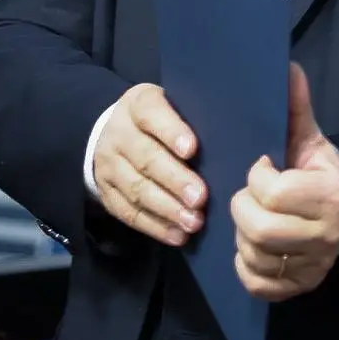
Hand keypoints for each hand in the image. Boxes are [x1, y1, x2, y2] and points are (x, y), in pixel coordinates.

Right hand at [91, 83, 206, 246]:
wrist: (114, 132)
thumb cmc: (162, 119)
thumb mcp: (173, 104)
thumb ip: (194, 117)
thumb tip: (232, 139)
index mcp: (138, 104)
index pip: (151, 113)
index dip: (171, 131)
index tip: (192, 149)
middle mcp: (118, 133)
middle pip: (145, 157)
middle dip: (175, 180)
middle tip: (200, 198)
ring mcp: (108, 165)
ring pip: (136, 189)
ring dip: (167, 208)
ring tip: (194, 222)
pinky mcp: (106, 193)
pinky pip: (128, 213)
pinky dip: (154, 226)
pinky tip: (177, 235)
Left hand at [232, 62, 338, 301]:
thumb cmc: (320, 177)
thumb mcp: (312, 142)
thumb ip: (295, 109)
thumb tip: (286, 66)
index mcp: (329, 194)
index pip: (274, 191)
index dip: (257, 177)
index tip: (263, 167)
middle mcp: (325, 235)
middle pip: (259, 227)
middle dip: (242, 208)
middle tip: (249, 197)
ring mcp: (312, 265)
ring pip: (254, 255)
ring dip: (242, 237)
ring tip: (251, 220)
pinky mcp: (299, 287)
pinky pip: (257, 282)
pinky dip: (246, 266)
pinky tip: (251, 248)